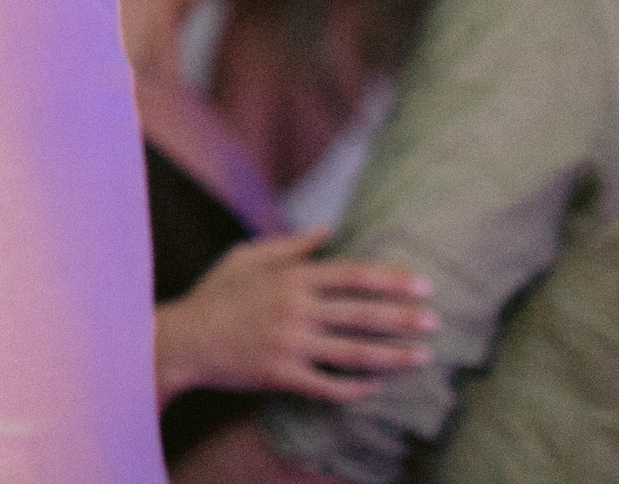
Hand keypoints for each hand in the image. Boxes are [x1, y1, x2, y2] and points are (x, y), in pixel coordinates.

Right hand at [155, 228, 435, 404]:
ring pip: (355, 353)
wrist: (183, 339)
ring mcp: (289, 344)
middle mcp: (294, 309)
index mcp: (289, 278)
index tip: (424, 285)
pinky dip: (357, 388)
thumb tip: (329, 231)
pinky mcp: (282, 375)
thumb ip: (289, 245)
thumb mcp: (245, 258)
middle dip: (404, 318)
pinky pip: (329, 386)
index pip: (352, 275)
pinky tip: (377, 386)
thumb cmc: (215, 295)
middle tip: (435, 322)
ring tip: (424, 356)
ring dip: (395, 356)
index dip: (391, 280)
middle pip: (363, 314)